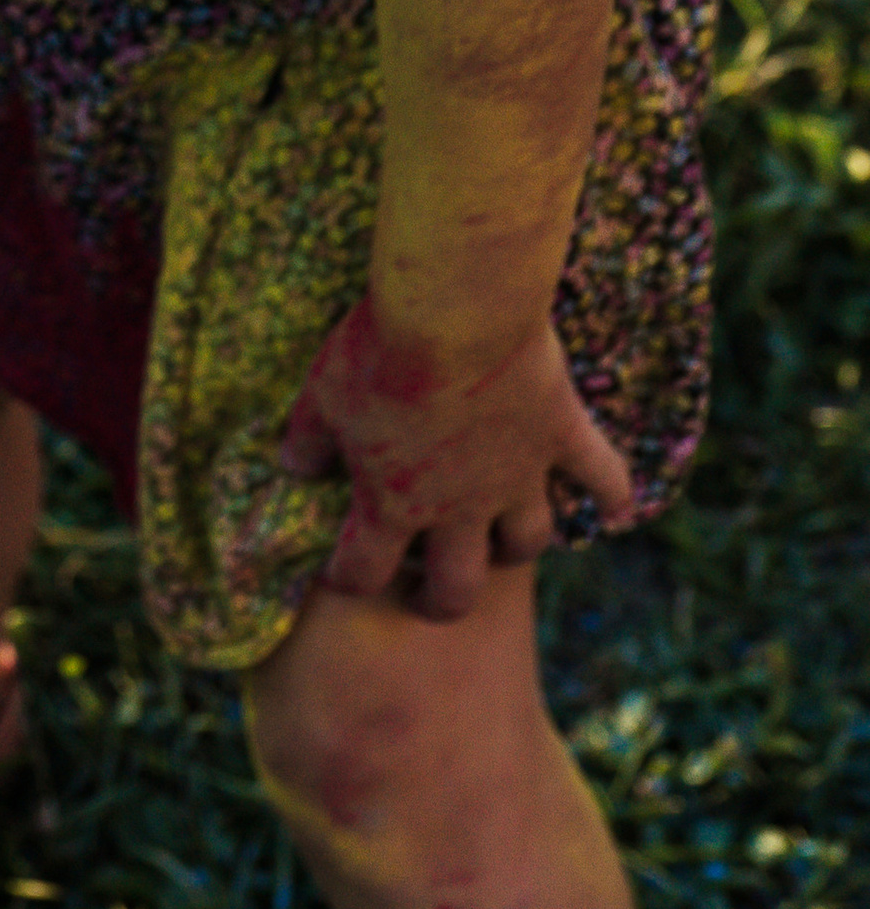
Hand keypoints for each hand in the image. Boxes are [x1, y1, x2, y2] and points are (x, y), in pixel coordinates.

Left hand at [279, 299, 633, 621]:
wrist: (456, 310)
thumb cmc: (378, 350)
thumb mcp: (322, 393)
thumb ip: (307, 439)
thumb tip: (293, 468)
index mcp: (394, 501)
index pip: (365, 569)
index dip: (349, 577)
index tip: (342, 574)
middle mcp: (460, 505)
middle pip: (459, 584)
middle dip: (444, 598)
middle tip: (434, 595)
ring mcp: (518, 474)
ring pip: (528, 540)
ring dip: (514, 545)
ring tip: (503, 541)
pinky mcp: (560, 432)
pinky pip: (601, 475)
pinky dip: (611, 492)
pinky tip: (615, 505)